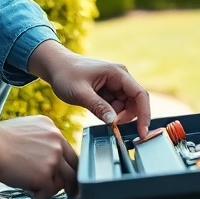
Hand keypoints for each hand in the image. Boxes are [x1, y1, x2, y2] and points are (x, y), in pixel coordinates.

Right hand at [0, 116, 78, 198]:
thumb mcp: (27, 129)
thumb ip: (42, 141)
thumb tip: (44, 157)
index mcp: (52, 130)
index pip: (68, 151)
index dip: (66, 166)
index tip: (65, 175)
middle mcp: (57, 142)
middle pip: (73, 168)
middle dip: (70, 182)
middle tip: (70, 193)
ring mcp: (53, 159)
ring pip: (62, 182)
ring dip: (48, 187)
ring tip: (30, 184)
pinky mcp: (45, 175)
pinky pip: (49, 192)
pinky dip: (38, 194)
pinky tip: (26, 187)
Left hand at [28, 41, 151, 136]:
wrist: (55, 66)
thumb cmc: (66, 74)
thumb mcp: (80, 92)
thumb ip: (98, 107)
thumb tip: (113, 123)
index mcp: (118, 73)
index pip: (140, 95)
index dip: (144, 115)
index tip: (142, 132)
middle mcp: (120, 78)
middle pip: (134, 104)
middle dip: (125, 117)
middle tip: (110, 125)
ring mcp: (115, 85)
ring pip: (125, 107)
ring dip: (115, 116)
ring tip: (96, 112)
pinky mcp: (109, 92)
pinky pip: (116, 107)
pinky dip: (109, 114)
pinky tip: (95, 110)